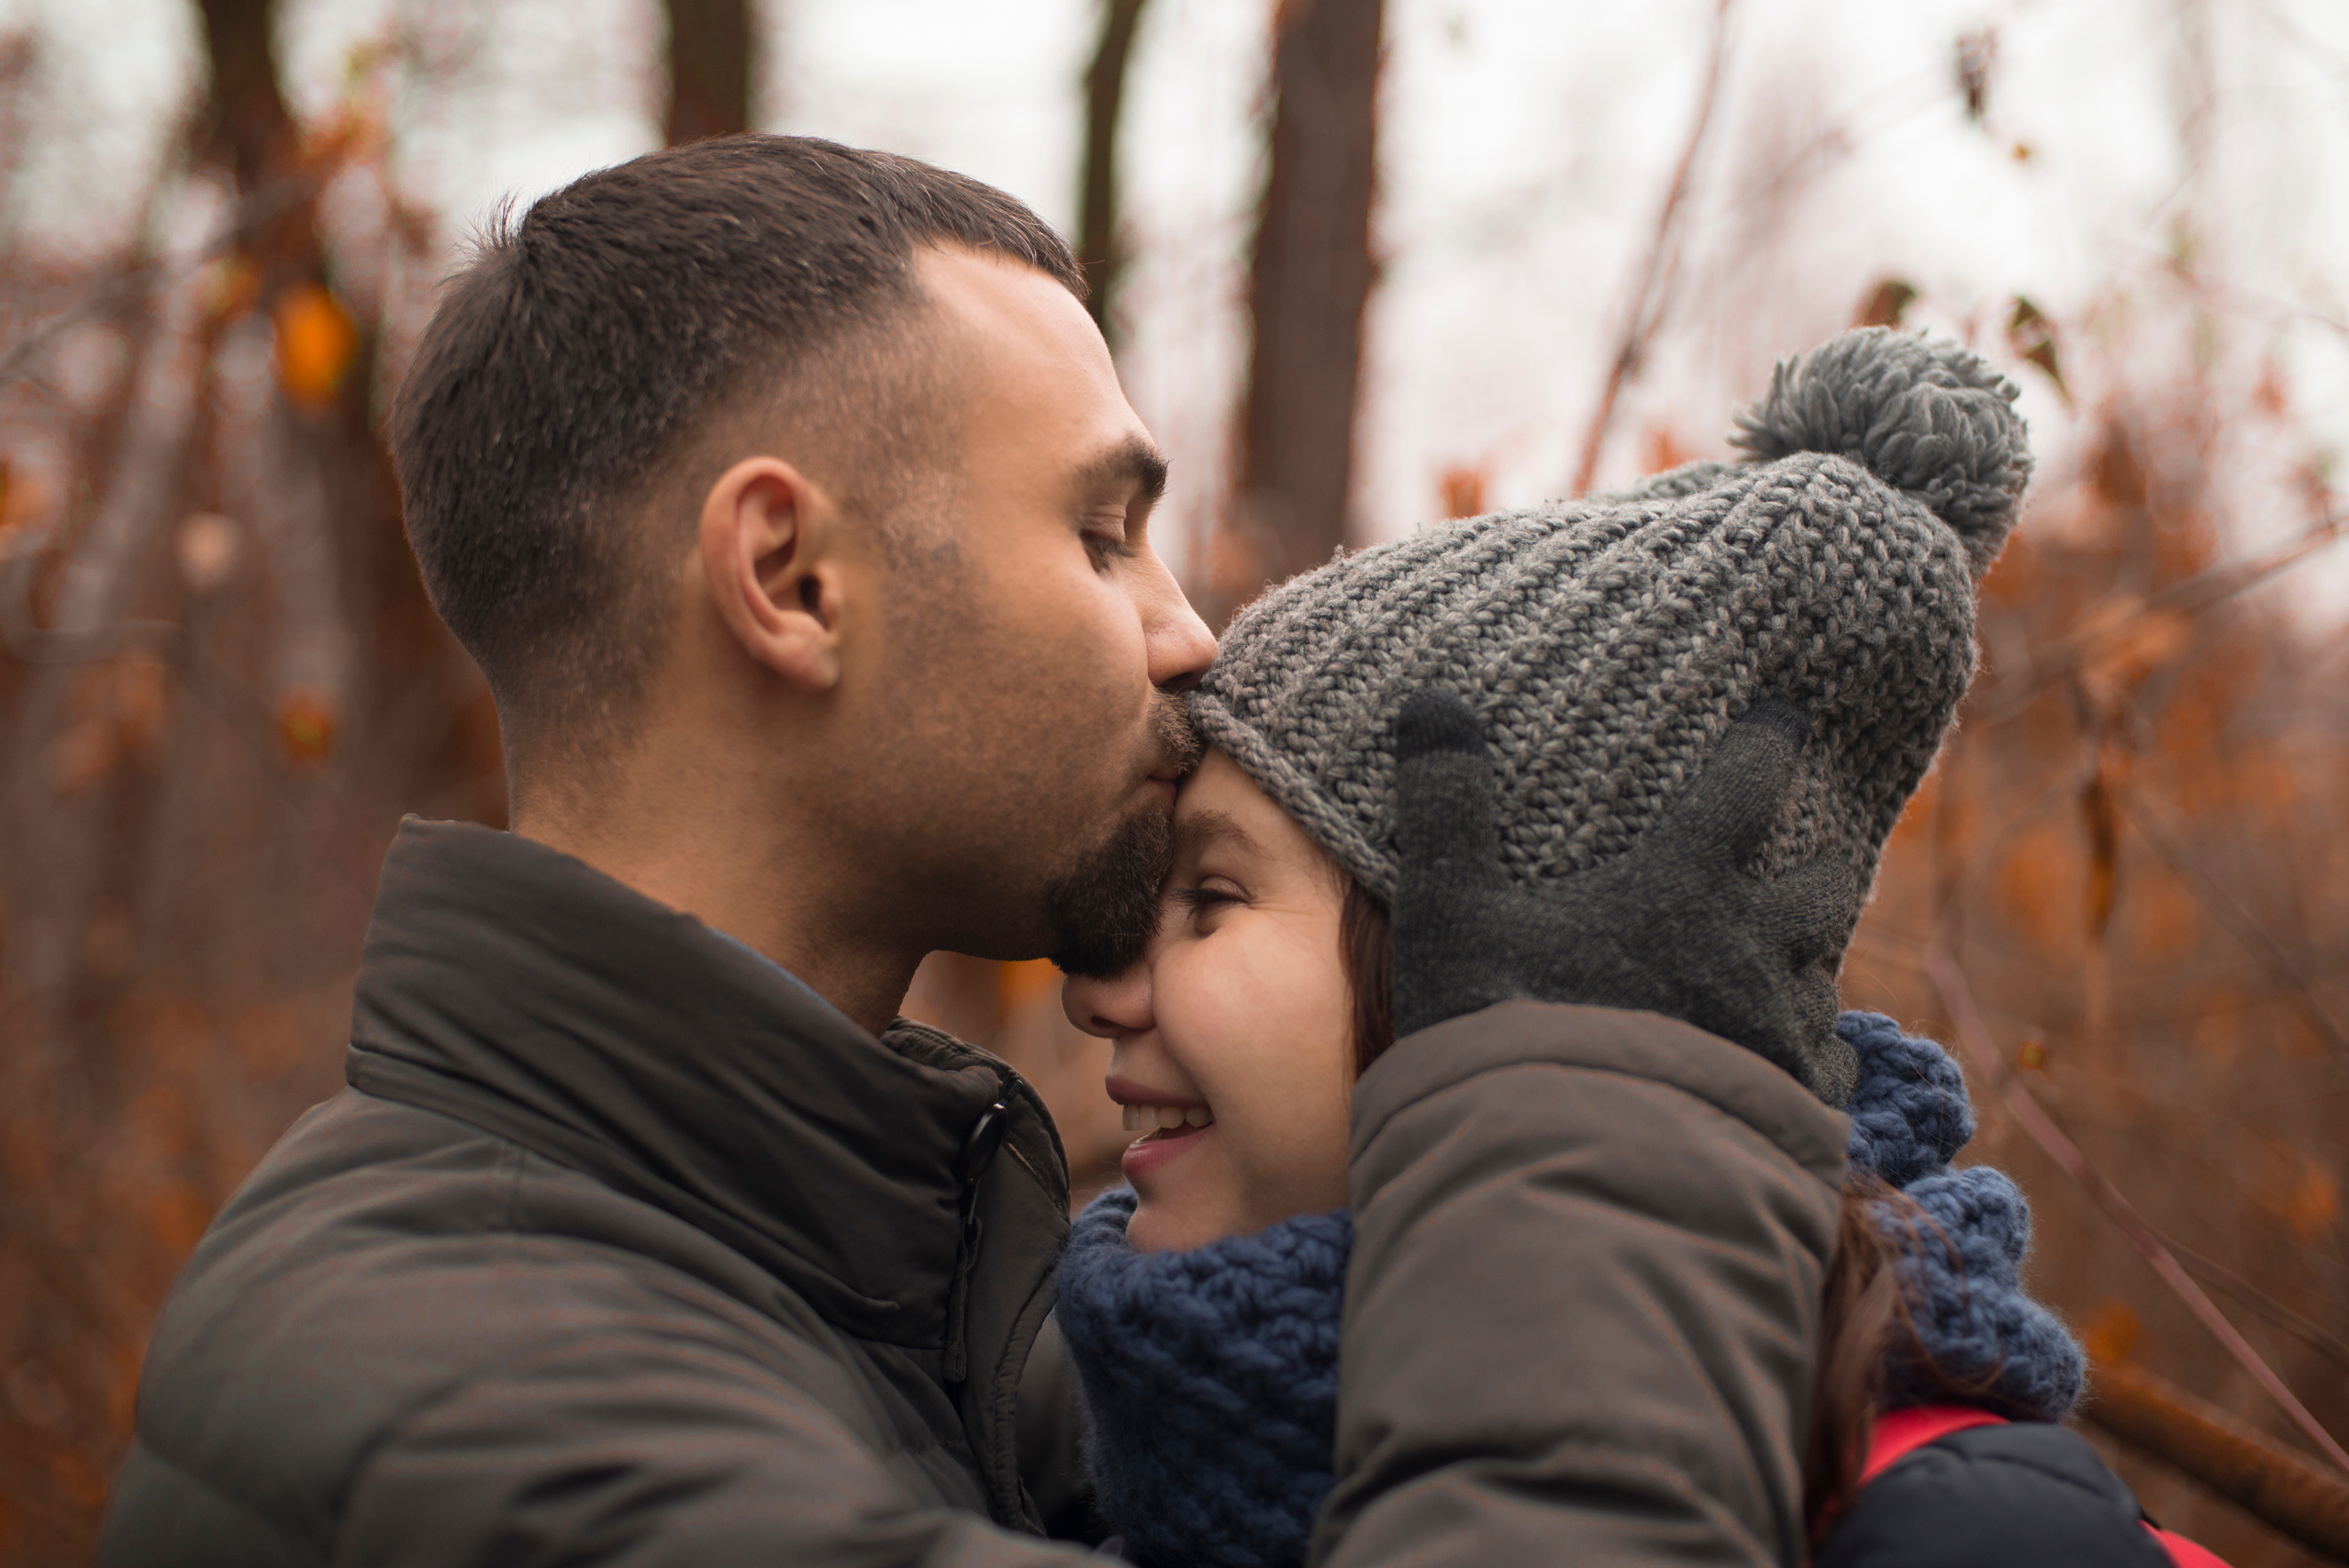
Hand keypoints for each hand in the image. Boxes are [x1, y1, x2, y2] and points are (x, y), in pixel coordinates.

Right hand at [1389, 688, 1857, 1100]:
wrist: (1571, 1172)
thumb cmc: (1505, 1031)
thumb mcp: (1452, 914)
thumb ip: (1445, 809)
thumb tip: (1431, 700)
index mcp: (1682, 886)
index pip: (1743, 788)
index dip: (1767, 744)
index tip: (1787, 718)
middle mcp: (1750, 951)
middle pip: (1817, 889)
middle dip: (1820, 864)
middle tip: (1819, 853)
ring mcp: (1780, 1035)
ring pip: (1819, 984)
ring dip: (1804, 968)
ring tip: (1787, 968)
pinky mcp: (1793, 1110)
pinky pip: (1826, 1070)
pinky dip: (1813, 1057)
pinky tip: (1794, 1067)